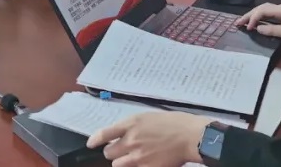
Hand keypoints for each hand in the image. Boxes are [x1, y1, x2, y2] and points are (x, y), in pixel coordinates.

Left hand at [87, 111, 208, 166]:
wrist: (189, 136)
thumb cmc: (173, 123)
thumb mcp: (148, 117)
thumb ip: (133, 126)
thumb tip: (122, 134)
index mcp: (131, 124)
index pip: (105, 133)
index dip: (95, 140)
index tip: (91, 144)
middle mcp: (131, 141)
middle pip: (109, 153)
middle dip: (113, 152)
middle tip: (120, 150)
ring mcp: (138, 157)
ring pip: (117, 165)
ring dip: (122, 162)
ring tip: (132, 158)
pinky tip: (143, 162)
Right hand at [237, 3, 280, 54]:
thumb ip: (271, 30)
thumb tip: (257, 29)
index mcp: (280, 9)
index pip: (261, 11)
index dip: (252, 19)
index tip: (247, 29)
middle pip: (261, 8)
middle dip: (249, 15)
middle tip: (238, 22)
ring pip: (265, 9)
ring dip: (255, 15)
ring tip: (246, 22)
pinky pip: (270, 13)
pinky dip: (262, 17)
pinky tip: (259, 22)